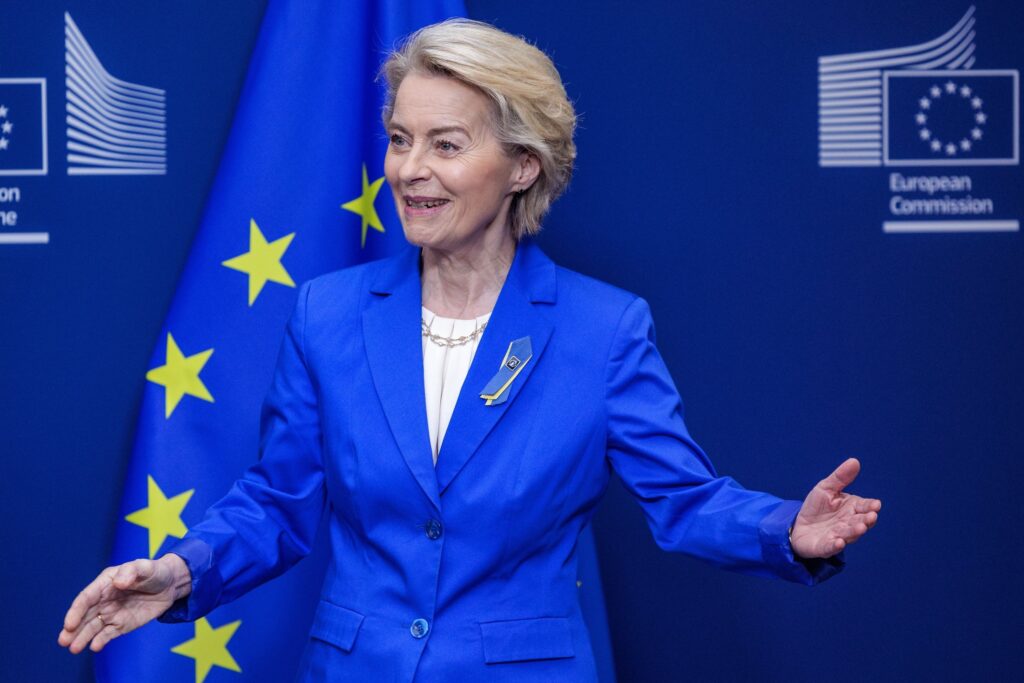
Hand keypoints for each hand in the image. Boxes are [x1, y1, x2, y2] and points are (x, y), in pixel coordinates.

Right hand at [58, 554, 190, 653]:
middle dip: (72, 629)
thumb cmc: (154, 572)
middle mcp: (103, 600)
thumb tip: (119, 582)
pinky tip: (95, 647)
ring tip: (73, 648)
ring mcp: (111, 613)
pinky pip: (108, 634)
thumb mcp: (146, 567)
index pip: (86, 598)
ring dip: (82, 638)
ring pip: (93, 628)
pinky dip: (100, 641)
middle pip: (84, 616)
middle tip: (63, 641)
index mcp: (105, 583)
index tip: (69, 624)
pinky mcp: (121, 625)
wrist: (170, 585)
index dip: (76, 611)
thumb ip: (132, 571)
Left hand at [790, 458, 880, 558]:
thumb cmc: (817, 507)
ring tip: (860, 528)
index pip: (864, 507)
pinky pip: (831, 547)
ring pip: (848, 535)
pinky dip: (835, 545)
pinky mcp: (824, 547)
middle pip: (860, 521)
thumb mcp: (826, 488)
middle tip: (871, 516)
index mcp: (851, 508)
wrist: (798, 526)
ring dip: (854, 532)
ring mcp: (837, 536)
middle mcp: (848, 523)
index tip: (875, 505)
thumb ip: (840, 478)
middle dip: (866, 519)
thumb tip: (854, 461)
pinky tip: (839, 542)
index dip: (870, 506)